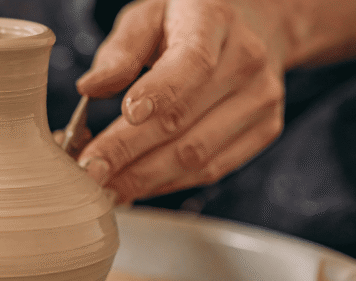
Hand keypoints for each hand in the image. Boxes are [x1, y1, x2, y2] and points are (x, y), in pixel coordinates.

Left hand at [76, 0, 288, 202]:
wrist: (251, 28)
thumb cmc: (185, 23)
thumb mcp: (148, 16)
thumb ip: (120, 51)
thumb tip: (90, 87)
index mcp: (213, 21)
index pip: (190, 63)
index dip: (159, 93)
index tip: (125, 116)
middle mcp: (246, 60)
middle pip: (183, 119)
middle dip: (129, 152)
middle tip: (91, 171)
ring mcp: (261, 99)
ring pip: (197, 155)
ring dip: (145, 179)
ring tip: (106, 188)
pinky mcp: (264, 130)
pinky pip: (212, 170)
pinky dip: (168, 184)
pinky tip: (136, 188)